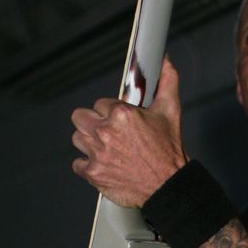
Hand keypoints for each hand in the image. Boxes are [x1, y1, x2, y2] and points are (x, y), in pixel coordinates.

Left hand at [71, 56, 186, 206]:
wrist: (168, 185)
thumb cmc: (168, 152)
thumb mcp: (170, 112)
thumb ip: (167, 81)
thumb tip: (165, 62)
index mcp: (121, 115)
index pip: (100, 103)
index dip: (111, 111)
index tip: (120, 120)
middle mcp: (105, 133)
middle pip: (80, 117)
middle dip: (93, 122)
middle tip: (108, 130)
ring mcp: (97, 154)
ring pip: (77, 138)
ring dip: (89, 142)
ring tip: (106, 147)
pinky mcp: (93, 173)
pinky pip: (78, 164)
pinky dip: (88, 165)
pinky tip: (103, 163)